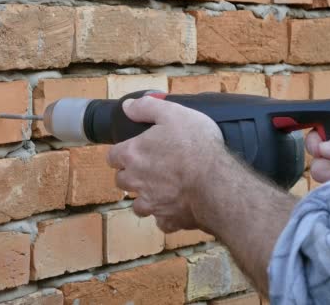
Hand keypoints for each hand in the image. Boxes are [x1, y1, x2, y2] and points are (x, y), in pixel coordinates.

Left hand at [108, 96, 223, 232]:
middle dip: (131, 175)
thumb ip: (146, 108)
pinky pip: (162, 222)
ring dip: (146, 198)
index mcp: (133, 155)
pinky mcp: (168, 219)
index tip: (133, 151)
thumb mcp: (173, 114)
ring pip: (138, 205)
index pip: (112, 157)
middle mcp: (136, 181)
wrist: (217, 183)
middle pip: (122, 181)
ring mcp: (151, 203)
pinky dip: (166, 217)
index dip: (122, 153)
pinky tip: (177, 208)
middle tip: (149, 168)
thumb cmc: (196, 146)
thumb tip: (127, 106)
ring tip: (161, 190)